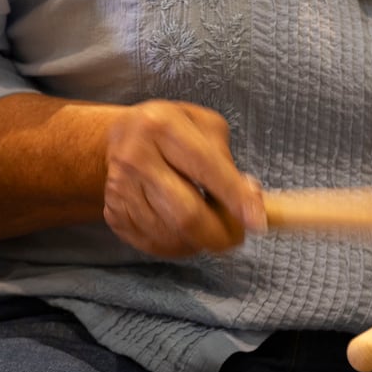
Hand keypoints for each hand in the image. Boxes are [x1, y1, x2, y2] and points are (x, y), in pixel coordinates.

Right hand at [99, 99, 266, 258]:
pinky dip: (178, 246)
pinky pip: (153, 244)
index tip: (257, 223)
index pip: (206, 168)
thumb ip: (227, 160)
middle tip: (238, 237)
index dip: (235, 198)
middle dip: (220, 235)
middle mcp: (136, 156)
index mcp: (162, 126)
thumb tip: (248, 200)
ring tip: (211, 227)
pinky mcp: (114, 213)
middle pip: (185, 214)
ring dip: (200, 241)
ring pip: (171, 235)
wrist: (124, 137)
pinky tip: (188, 231)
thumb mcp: (205, 126)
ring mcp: (121, 188)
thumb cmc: (173, 131)